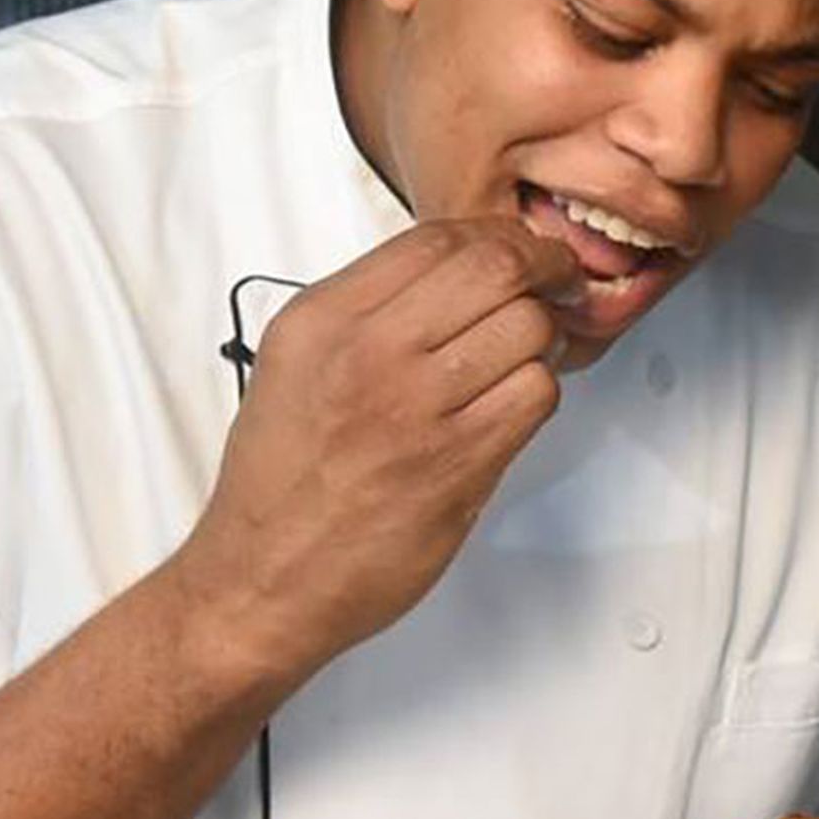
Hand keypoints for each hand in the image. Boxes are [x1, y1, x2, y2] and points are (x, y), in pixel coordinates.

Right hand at [175, 217, 580, 690]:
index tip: (519, 254)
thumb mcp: (297, 365)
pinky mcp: (457, 464)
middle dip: (543, 270)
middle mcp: (366, 351)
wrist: (262, 581)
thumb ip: (369, 311)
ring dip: (543, 339)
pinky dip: (538, 393)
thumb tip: (460, 272)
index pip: (437, 237)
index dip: (498, 238)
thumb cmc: (282, 482)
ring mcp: (415, 408)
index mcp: (322, 318)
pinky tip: (510, 409)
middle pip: (495, 266)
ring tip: (520, 361)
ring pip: (528, 327)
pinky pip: (535, 395)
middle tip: (557, 287)